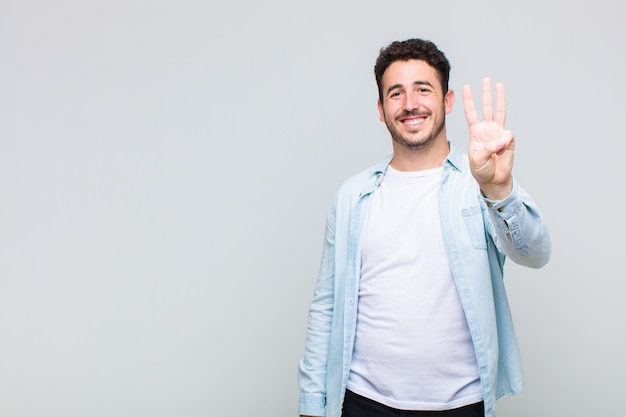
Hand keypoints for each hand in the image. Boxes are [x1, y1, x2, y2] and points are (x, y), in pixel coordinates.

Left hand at [462, 77, 513, 199]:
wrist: (493, 179)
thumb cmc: (481, 169)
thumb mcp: (477, 160)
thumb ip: (488, 148)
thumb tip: (503, 138)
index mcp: (476, 133)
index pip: (471, 113)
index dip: (468, 101)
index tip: (465, 88)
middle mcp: (487, 129)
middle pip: (487, 107)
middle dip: (486, 93)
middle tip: (486, 79)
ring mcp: (499, 133)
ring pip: (500, 112)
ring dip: (500, 98)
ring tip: (499, 85)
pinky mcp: (509, 140)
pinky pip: (508, 137)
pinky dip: (504, 144)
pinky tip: (501, 152)